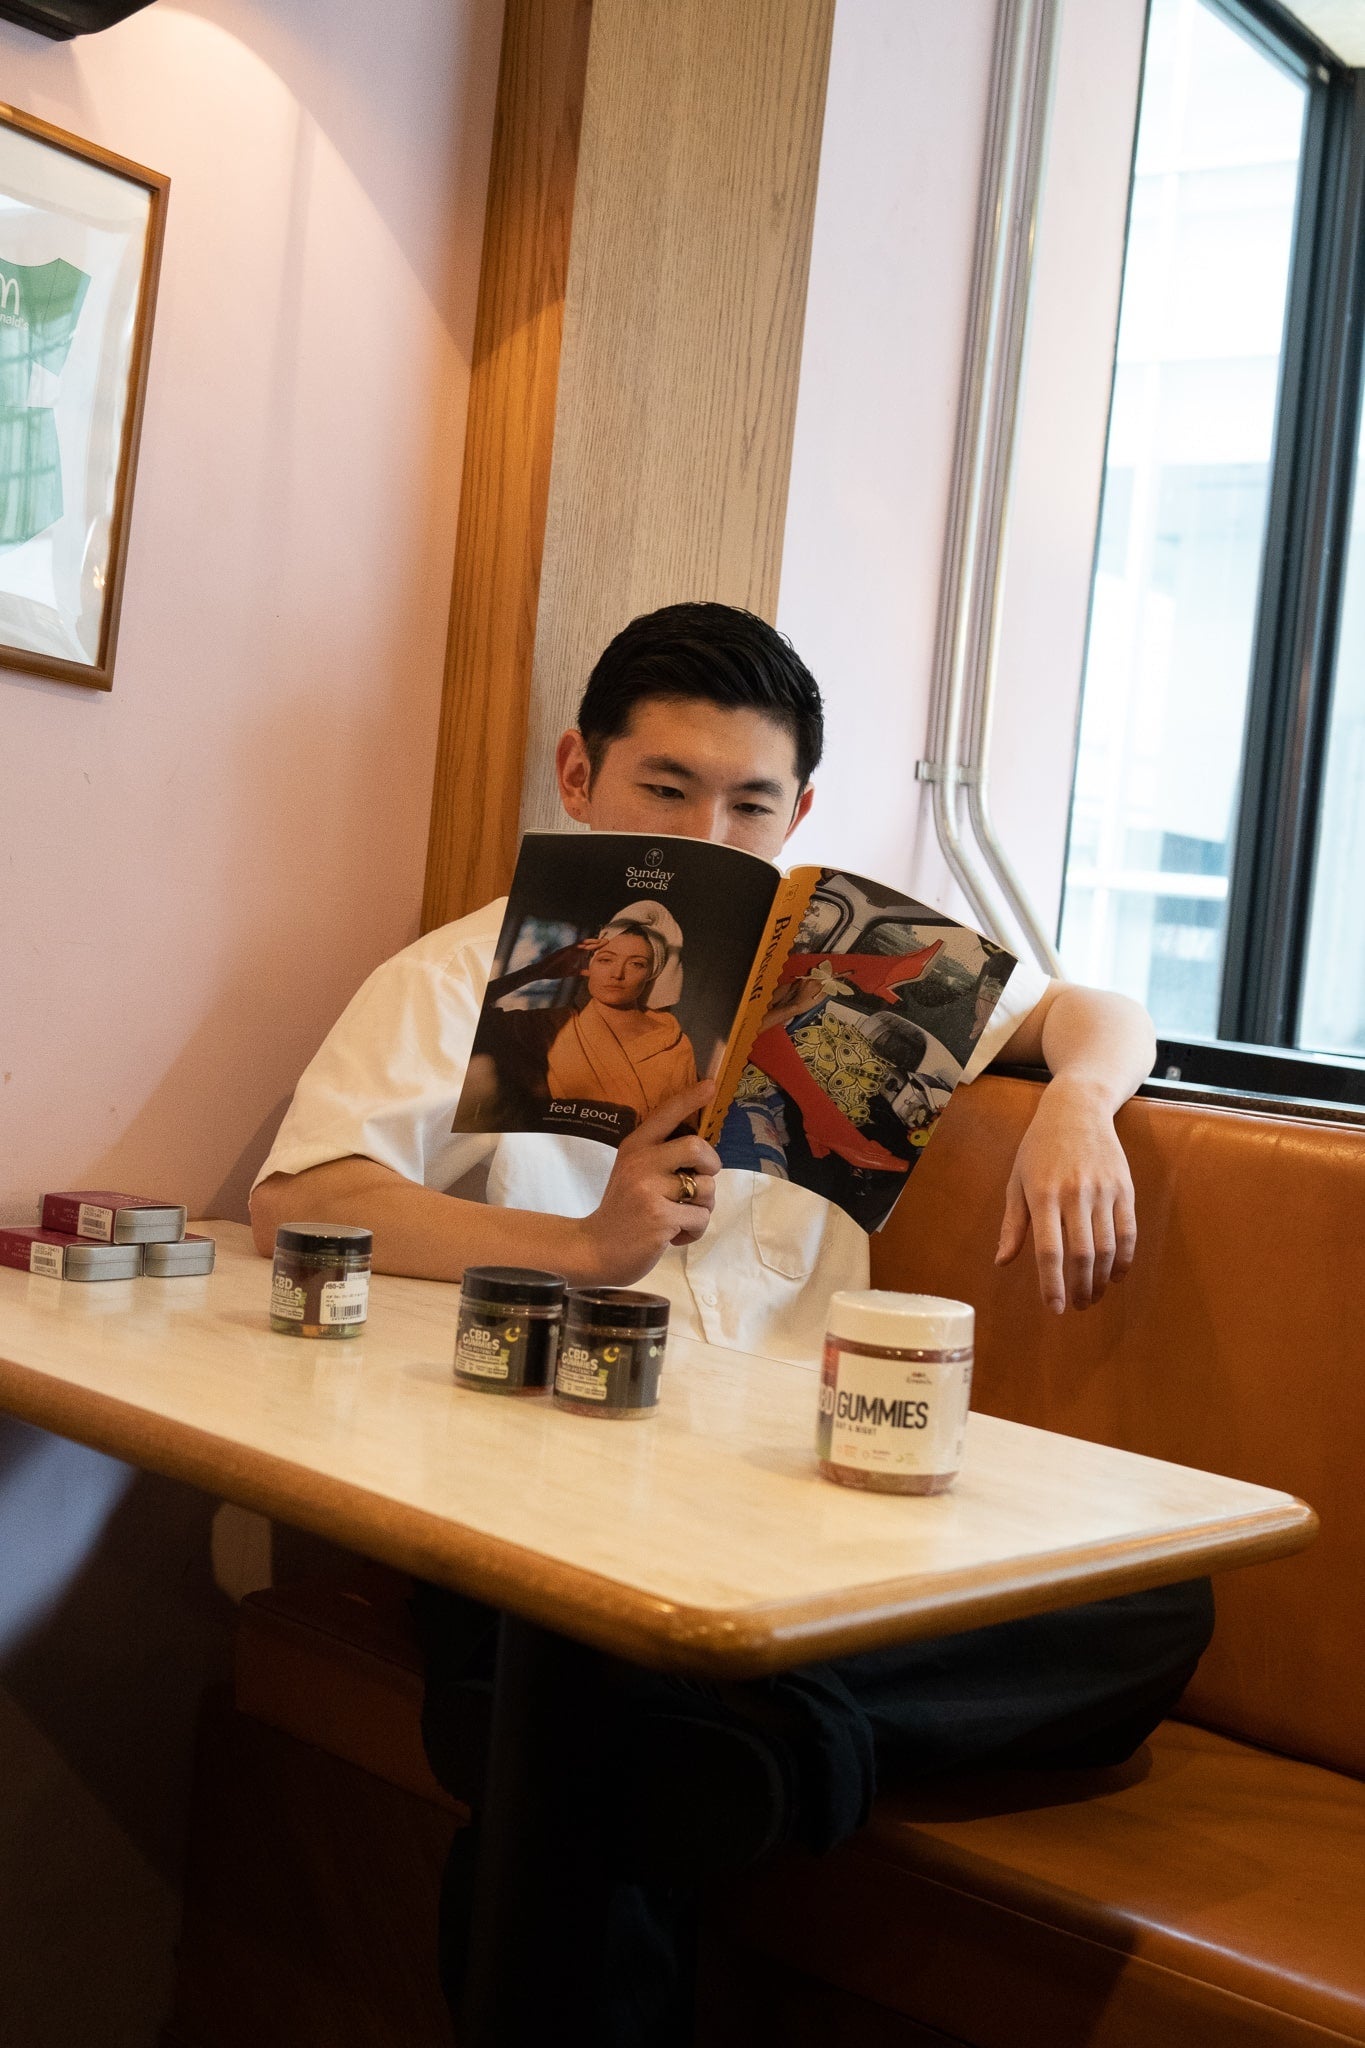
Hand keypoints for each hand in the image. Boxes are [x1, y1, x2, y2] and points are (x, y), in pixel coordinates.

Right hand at [577, 1079, 720, 1284]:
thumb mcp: (633, 1174)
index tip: (711, 1085)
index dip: (691, 1098)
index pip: (666, 1114)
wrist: (595, 1250)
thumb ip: (659, 1159)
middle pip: (697, 1147)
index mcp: (635, 1147)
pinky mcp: (660, 1218)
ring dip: (703, 1207)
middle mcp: (641, 1163)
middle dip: (711, 1165)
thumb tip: (702, 1151)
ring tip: (680, 1217)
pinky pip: (701, 1218)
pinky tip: (673, 1236)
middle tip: (701, 1181)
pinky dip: (695, 1230)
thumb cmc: (623, 1212)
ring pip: (706, 1189)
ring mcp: (650, 1190)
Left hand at [994, 1077, 1135, 1312]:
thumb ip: (1013, 1224)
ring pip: (1107, 1248)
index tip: (1054, 1308)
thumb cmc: (1039, 1148)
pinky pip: (1128, 1232)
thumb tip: (1002, 1262)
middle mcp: (1075, 1194)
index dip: (1052, 1284)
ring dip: (1101, 1279)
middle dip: (1079, 1288)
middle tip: (1077, 1306)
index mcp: (1043, 1194)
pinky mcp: (1124, 1188)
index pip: (1049, 1250)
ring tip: (1093, 1295)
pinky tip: (1115, 1274)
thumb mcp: (1017, 1181)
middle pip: (1081, 1255)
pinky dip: (1124, 1258)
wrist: (1077, 1109)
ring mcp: (1103, 1191)